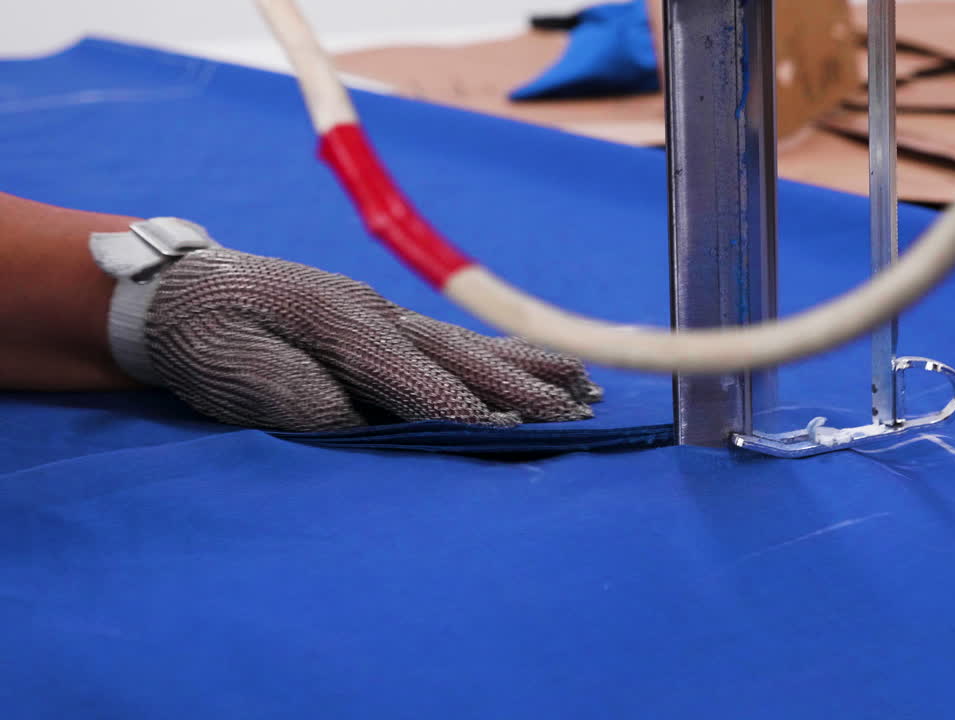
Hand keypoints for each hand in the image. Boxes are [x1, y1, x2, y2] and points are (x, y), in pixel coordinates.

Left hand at [143, 247, 601, 430]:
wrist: (172, 292)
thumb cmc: (201, 339)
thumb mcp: (237, 375)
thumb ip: (305, 399)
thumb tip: (366, 422)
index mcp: (342, 325)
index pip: (419, 379)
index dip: (467, 411)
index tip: (517, 437)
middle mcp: (376, 311)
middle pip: (463, 356)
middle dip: (524, 388)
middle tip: (583, 411)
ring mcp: (381, 311)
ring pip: (466, 344)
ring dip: (526, 368)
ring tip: (582, 383)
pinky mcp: (377, 320)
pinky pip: (449, 341)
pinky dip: (495, 355)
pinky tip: (524, 364)